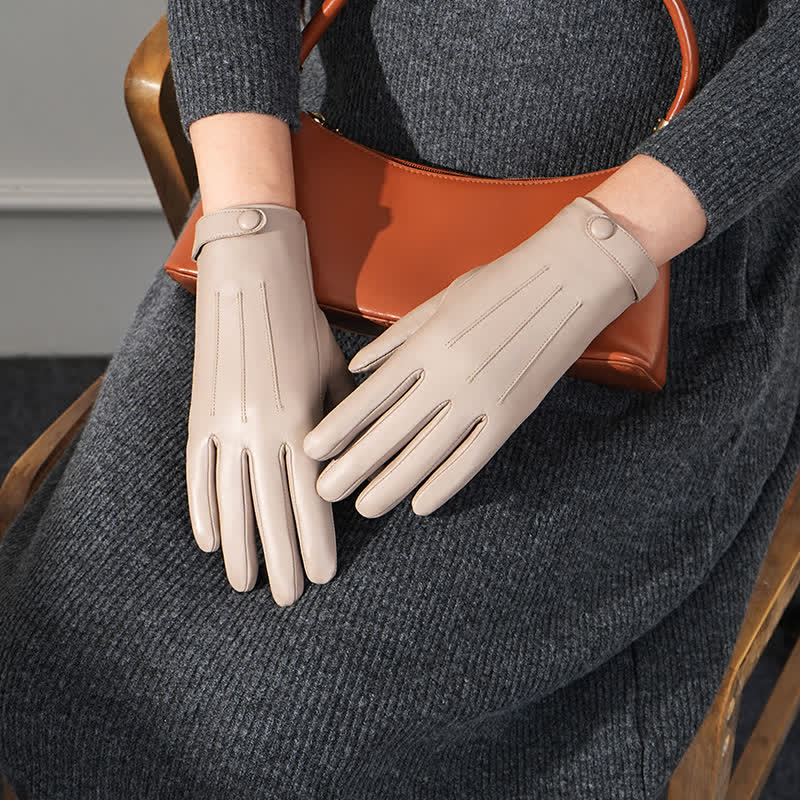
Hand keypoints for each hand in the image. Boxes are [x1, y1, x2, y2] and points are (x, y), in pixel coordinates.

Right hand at [186, 203, 353, 602]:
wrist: (252, 280)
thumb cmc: (303, 327)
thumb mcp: (334, 373)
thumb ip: (343, 424)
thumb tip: (353, 471)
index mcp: (301, 420)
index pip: (310, 496)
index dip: (316, 540)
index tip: (322, 576)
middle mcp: (261, 429)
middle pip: (270, 509)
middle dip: (282, 559)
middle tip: (288, 598)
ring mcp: (225, 423)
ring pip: (230, 499)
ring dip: (239, 547)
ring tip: (245, 584)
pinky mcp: (199, 414)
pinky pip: (198, 471)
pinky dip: (202, 508)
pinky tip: (208, 540)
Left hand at [303, 197, 657, 517]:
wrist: (569, 277)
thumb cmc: (499, 283)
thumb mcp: (440, 301)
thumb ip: (397, 338)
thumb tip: (357, 367)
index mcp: (426, 343)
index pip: (370, 395)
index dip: (338, 426)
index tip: (311, 450)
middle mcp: (448, 374)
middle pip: (391, 430)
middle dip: (353, 465)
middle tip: (324, 491)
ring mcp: (482, 396)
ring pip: (427, 453)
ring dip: (392, 484)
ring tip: (365, 507)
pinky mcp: (513, 413)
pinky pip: (473, 457)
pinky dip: (445, 484)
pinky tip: (421, 504)